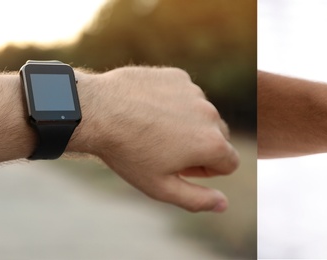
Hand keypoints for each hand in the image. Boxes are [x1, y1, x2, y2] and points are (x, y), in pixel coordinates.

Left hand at [70, 67, 239, 212]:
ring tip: (152, 130)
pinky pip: (184, 94)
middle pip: (219, 137)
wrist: (97, 112)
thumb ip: (196, 200)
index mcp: (212, 143)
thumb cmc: (127, 153)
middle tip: (164, 151)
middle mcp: (210, 114)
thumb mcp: (160, 187)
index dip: (205, 171)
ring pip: (201, 114)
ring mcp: (194, 92)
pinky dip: (172, 102)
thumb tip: (223, 204)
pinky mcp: (177, 76)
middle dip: (199, 147)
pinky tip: (146, 109)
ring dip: (186, 123)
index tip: (178, 168)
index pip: (229, 163)